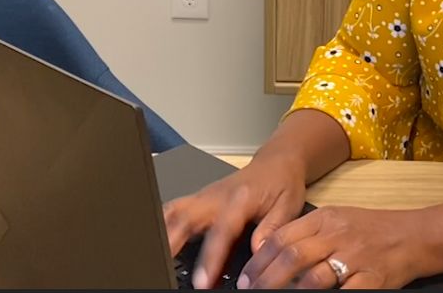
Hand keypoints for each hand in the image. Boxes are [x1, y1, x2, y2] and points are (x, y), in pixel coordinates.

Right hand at [163, 152, 307, 288]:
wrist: (277, 161)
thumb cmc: (282, 182)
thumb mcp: (288, 205)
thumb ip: (272, 229)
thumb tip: (257, 252)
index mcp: (241, 198)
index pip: (221, 230)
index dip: (210, 257)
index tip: (203, 281)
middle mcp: (217, 195)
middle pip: (185, 217)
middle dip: (172, 245)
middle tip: (164, 269)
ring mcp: (204, 196)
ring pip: (174, 212)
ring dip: (162, 233)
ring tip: (155, 258)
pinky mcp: (198, 199)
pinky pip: (173, 210)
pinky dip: (161, 224)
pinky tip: (156, 241)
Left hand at [238, 206, 434, 288]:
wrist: (416, 235)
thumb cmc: (374, 230)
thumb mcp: (339, 220)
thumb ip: (309, 233)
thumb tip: (271, 253)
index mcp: (326, 218)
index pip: (283, 237)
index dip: (259, 260)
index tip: (245, 278)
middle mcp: (338, 234)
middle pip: (292, 256)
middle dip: (265, 279)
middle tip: (250, 292)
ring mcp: (356, 257)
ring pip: (313, 277)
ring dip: (289, 291)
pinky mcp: (372, 278)